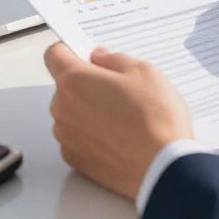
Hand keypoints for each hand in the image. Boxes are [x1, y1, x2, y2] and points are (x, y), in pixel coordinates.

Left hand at [44, 42, 192, 199]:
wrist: (164, 168)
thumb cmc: (155, 119)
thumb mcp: (143, 71)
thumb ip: (114, 59)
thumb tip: (100, 58)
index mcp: (75, 81)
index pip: (54, 55)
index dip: (69, 51)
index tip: (85, 54)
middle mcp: (63, 109)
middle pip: (65, 86)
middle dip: (85, 83)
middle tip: (117, 88)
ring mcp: (67, 138)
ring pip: (71, 113)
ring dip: (87, 110)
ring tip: (122, 116)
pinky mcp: (76, 161)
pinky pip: (76, 138)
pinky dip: (91, 135)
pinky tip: (118, 137)